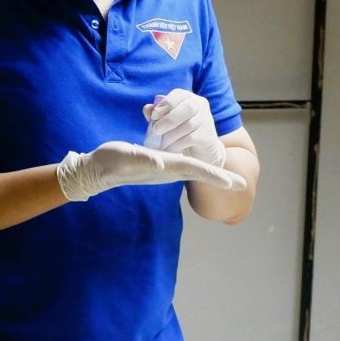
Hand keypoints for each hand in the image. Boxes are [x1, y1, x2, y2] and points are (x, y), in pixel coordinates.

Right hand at [56, 141, 245, 202]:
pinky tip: (200, 167)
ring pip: (193, 170)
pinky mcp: (157, 164)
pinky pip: (182, 164)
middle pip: (200, 173)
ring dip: (211, 174)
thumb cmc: (111, 162)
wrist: (97, 172)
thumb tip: (160, 162)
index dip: (217, 176)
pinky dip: (196, 167)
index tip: (236, 183)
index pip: (197, 169)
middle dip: (221, 179)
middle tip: (242, 184)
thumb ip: (144, 159)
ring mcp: (163, 168)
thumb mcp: (127, 156)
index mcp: (166, 166)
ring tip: (227, 178)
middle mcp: (169, 170)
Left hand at [143, 88, 225, 167]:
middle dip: (168, 119)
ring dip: (170, 135)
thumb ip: (157, 115)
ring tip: (160, 144)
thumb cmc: (179, 134)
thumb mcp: (166, 123)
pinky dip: (176, 145)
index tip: (153, 116)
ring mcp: (206, 121)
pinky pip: (190, 139)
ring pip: (188, 125)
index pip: (178, 94)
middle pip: (186, 108)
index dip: (165, 104)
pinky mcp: (207, 137)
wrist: (199, 153)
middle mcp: (199, 106)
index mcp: (188, 98)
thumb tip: (147, 109)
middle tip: (155, 131)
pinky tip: (168, 150)